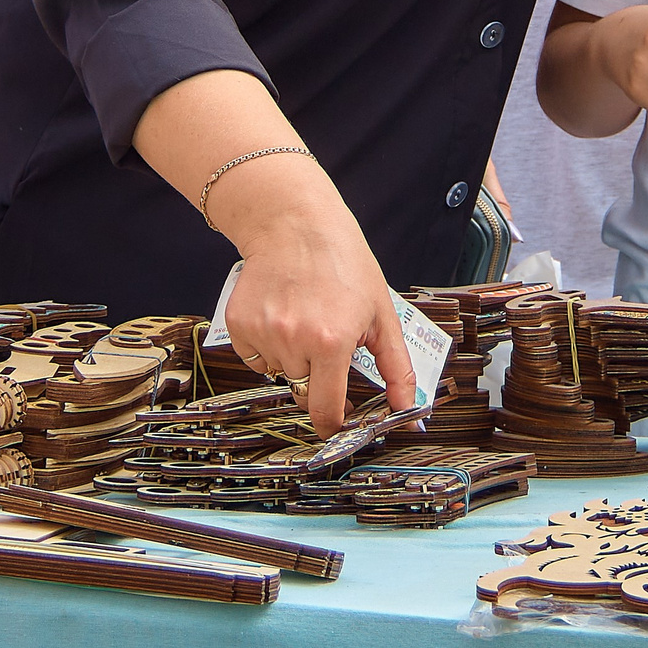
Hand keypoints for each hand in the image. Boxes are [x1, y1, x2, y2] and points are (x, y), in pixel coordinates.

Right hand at [215, 170, 413, 433]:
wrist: (294, 223)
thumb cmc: (343, 262)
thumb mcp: (381, 313)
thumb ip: (396, 367)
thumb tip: (408, 411)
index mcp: (331, 343)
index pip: (326, 412)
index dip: (336, 423)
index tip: (342, 419)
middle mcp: (293, 341)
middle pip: (303, 392)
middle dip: (318, 380)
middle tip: (328, 344)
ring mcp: (262, 333)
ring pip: (281, 372)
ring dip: (294, 358)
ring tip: (305, 317)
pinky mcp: (239, 325)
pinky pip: (256, 357)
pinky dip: (270, 346)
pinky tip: (282, 314)